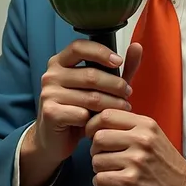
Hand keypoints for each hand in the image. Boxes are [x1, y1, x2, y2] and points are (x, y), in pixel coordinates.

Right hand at [33, 40, 141, 164]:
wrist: (55, 139)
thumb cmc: (79, 109)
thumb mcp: (100, 87)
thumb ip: (119, 68)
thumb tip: (137, 46)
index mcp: (60, 62)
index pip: (79, 47)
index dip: (101, 52)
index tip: (119, 61)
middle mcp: (51, 75)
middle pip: (90, 75)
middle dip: (115, 85)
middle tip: (128, 93)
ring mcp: (48, 93)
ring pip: (90, 97)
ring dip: (112, 103)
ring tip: (124, 108)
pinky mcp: (50, 112)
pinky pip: (81, 114)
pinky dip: (95, 120)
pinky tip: (102, 123)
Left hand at [86, 110, 185, 185]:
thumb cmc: (167, 166)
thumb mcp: (154, 136)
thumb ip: (130, 127)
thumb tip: (99, 123)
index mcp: (145, 125)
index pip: (106, 115)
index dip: (93, 125)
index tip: (93, 134)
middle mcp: (141, 140)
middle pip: (98, 137)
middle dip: (95, 149)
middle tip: (103, 156)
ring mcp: (136, 161)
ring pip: (96, 160)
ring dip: (99, 168)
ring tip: (113, 171)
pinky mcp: (130, 182)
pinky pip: (99, 179)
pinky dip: (101, 183)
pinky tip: (113, 183)